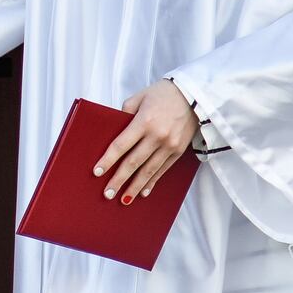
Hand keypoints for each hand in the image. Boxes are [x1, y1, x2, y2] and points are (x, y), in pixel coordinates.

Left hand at [92, 80, 198, 205]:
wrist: (195, 96)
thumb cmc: (163, 94)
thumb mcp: (140, 97)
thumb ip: (125, 112)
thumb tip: (115, 129)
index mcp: (144, 121)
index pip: (121, 145)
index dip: (108, 160)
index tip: (97, 172)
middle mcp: (157, 136)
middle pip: (133, 162)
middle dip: (119, 180)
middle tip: (107, 194)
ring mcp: (169, 146)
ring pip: (149, 171)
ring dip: (135, 187)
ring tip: (123, 199)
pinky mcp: (178, 151)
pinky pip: (163, 170)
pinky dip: (152, 182)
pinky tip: (143, 192)